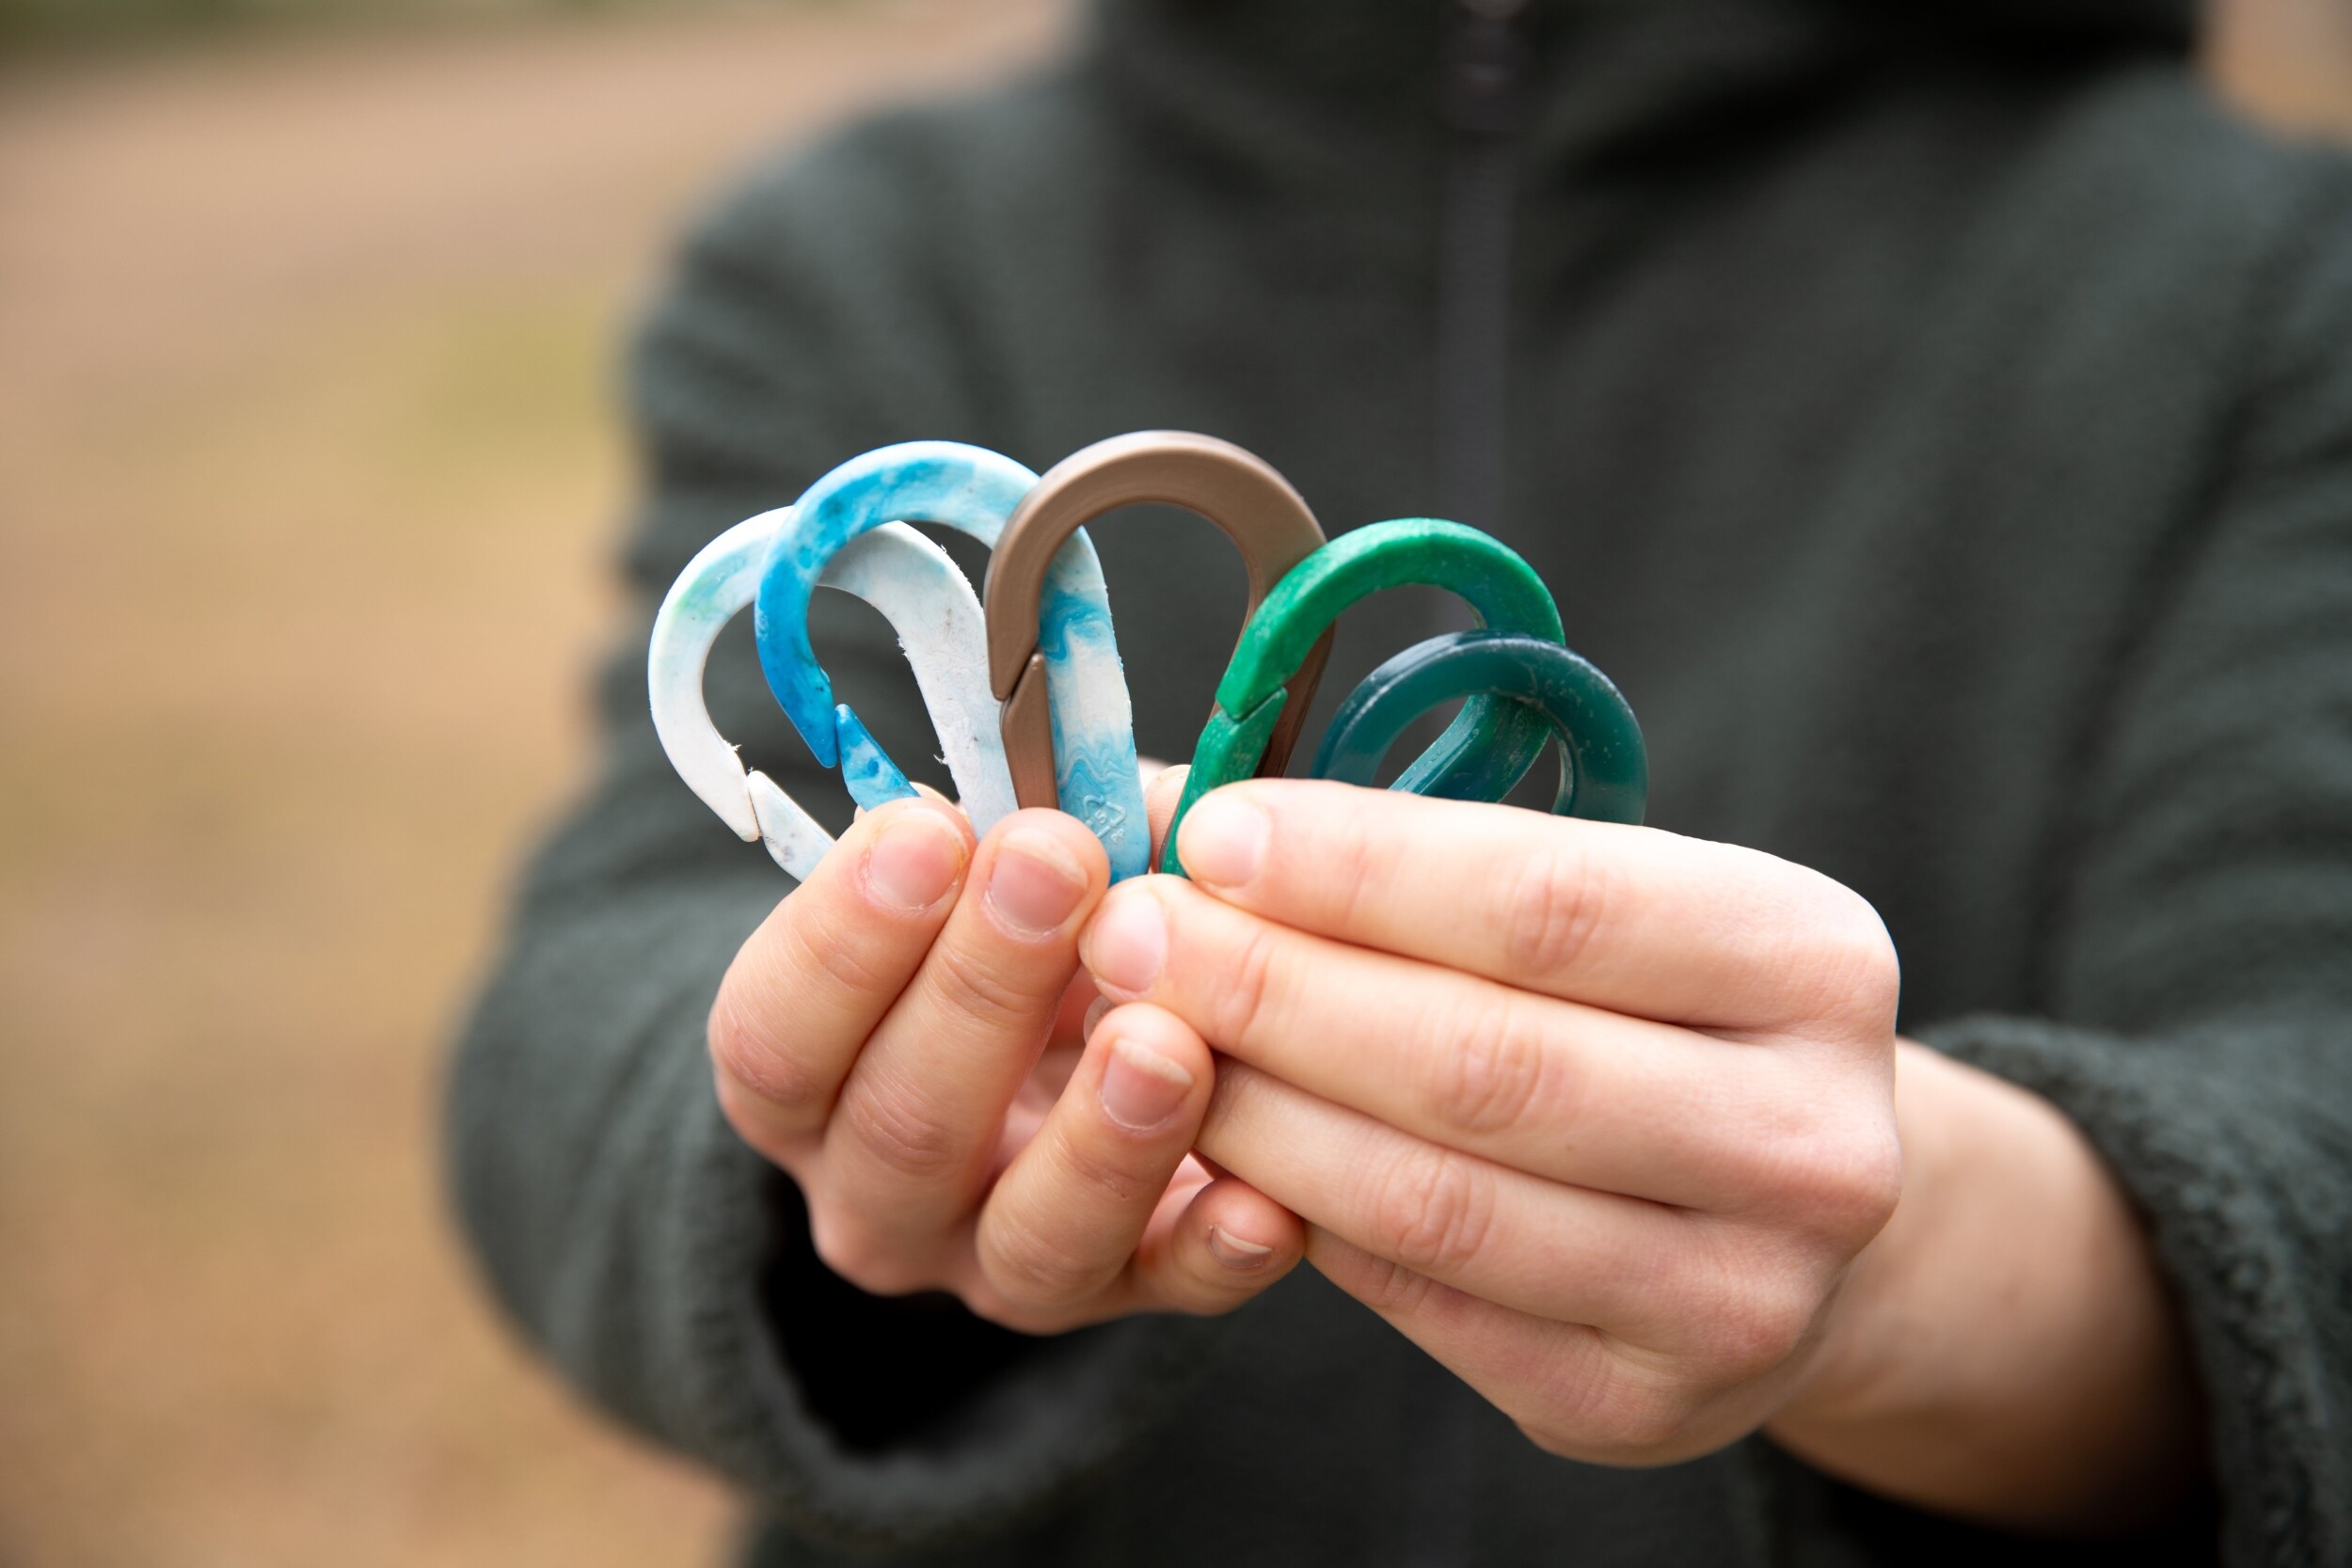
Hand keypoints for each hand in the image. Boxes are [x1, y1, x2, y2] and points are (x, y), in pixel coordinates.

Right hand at [708, 793, 1303, 1332]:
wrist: (1081, 1052)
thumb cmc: (1029, 927)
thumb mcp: (1004, 864)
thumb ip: (1023, 821)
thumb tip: (1077, 778)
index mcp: (806, 1081)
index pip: (774, 1036)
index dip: (841, 938)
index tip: (927, 829)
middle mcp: (877, 1195)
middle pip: (900, 1127)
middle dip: (981, 989)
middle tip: (1057, 868)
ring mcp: (997, 1263)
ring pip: (1029, 1240)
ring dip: (1099, 1138)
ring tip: (1161, 1039)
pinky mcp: (1129, 1291)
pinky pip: (1170, 1291)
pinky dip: (1218, 1247)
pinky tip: (1265, 1196)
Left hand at [1079, 778, 2198, 1529]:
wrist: (1782, 1206)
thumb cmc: (1652, 1009)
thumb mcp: (1597, 897)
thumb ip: (1413, 856)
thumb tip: (1173, 798)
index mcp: (1812, 961)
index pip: (1550, 901)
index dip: (1359, 868)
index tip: (1211, 833)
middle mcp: (1809, 1141)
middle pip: (1484, 1062)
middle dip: (1275, 990)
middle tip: (1134, 935)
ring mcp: (1739, 1297)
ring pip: (1437, 1201)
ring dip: (1259, 1112)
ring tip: (1149, 1039)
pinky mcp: (1641, 1407)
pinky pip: (1424, 1302)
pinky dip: (1301, 1216)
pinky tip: (1225, 1147)